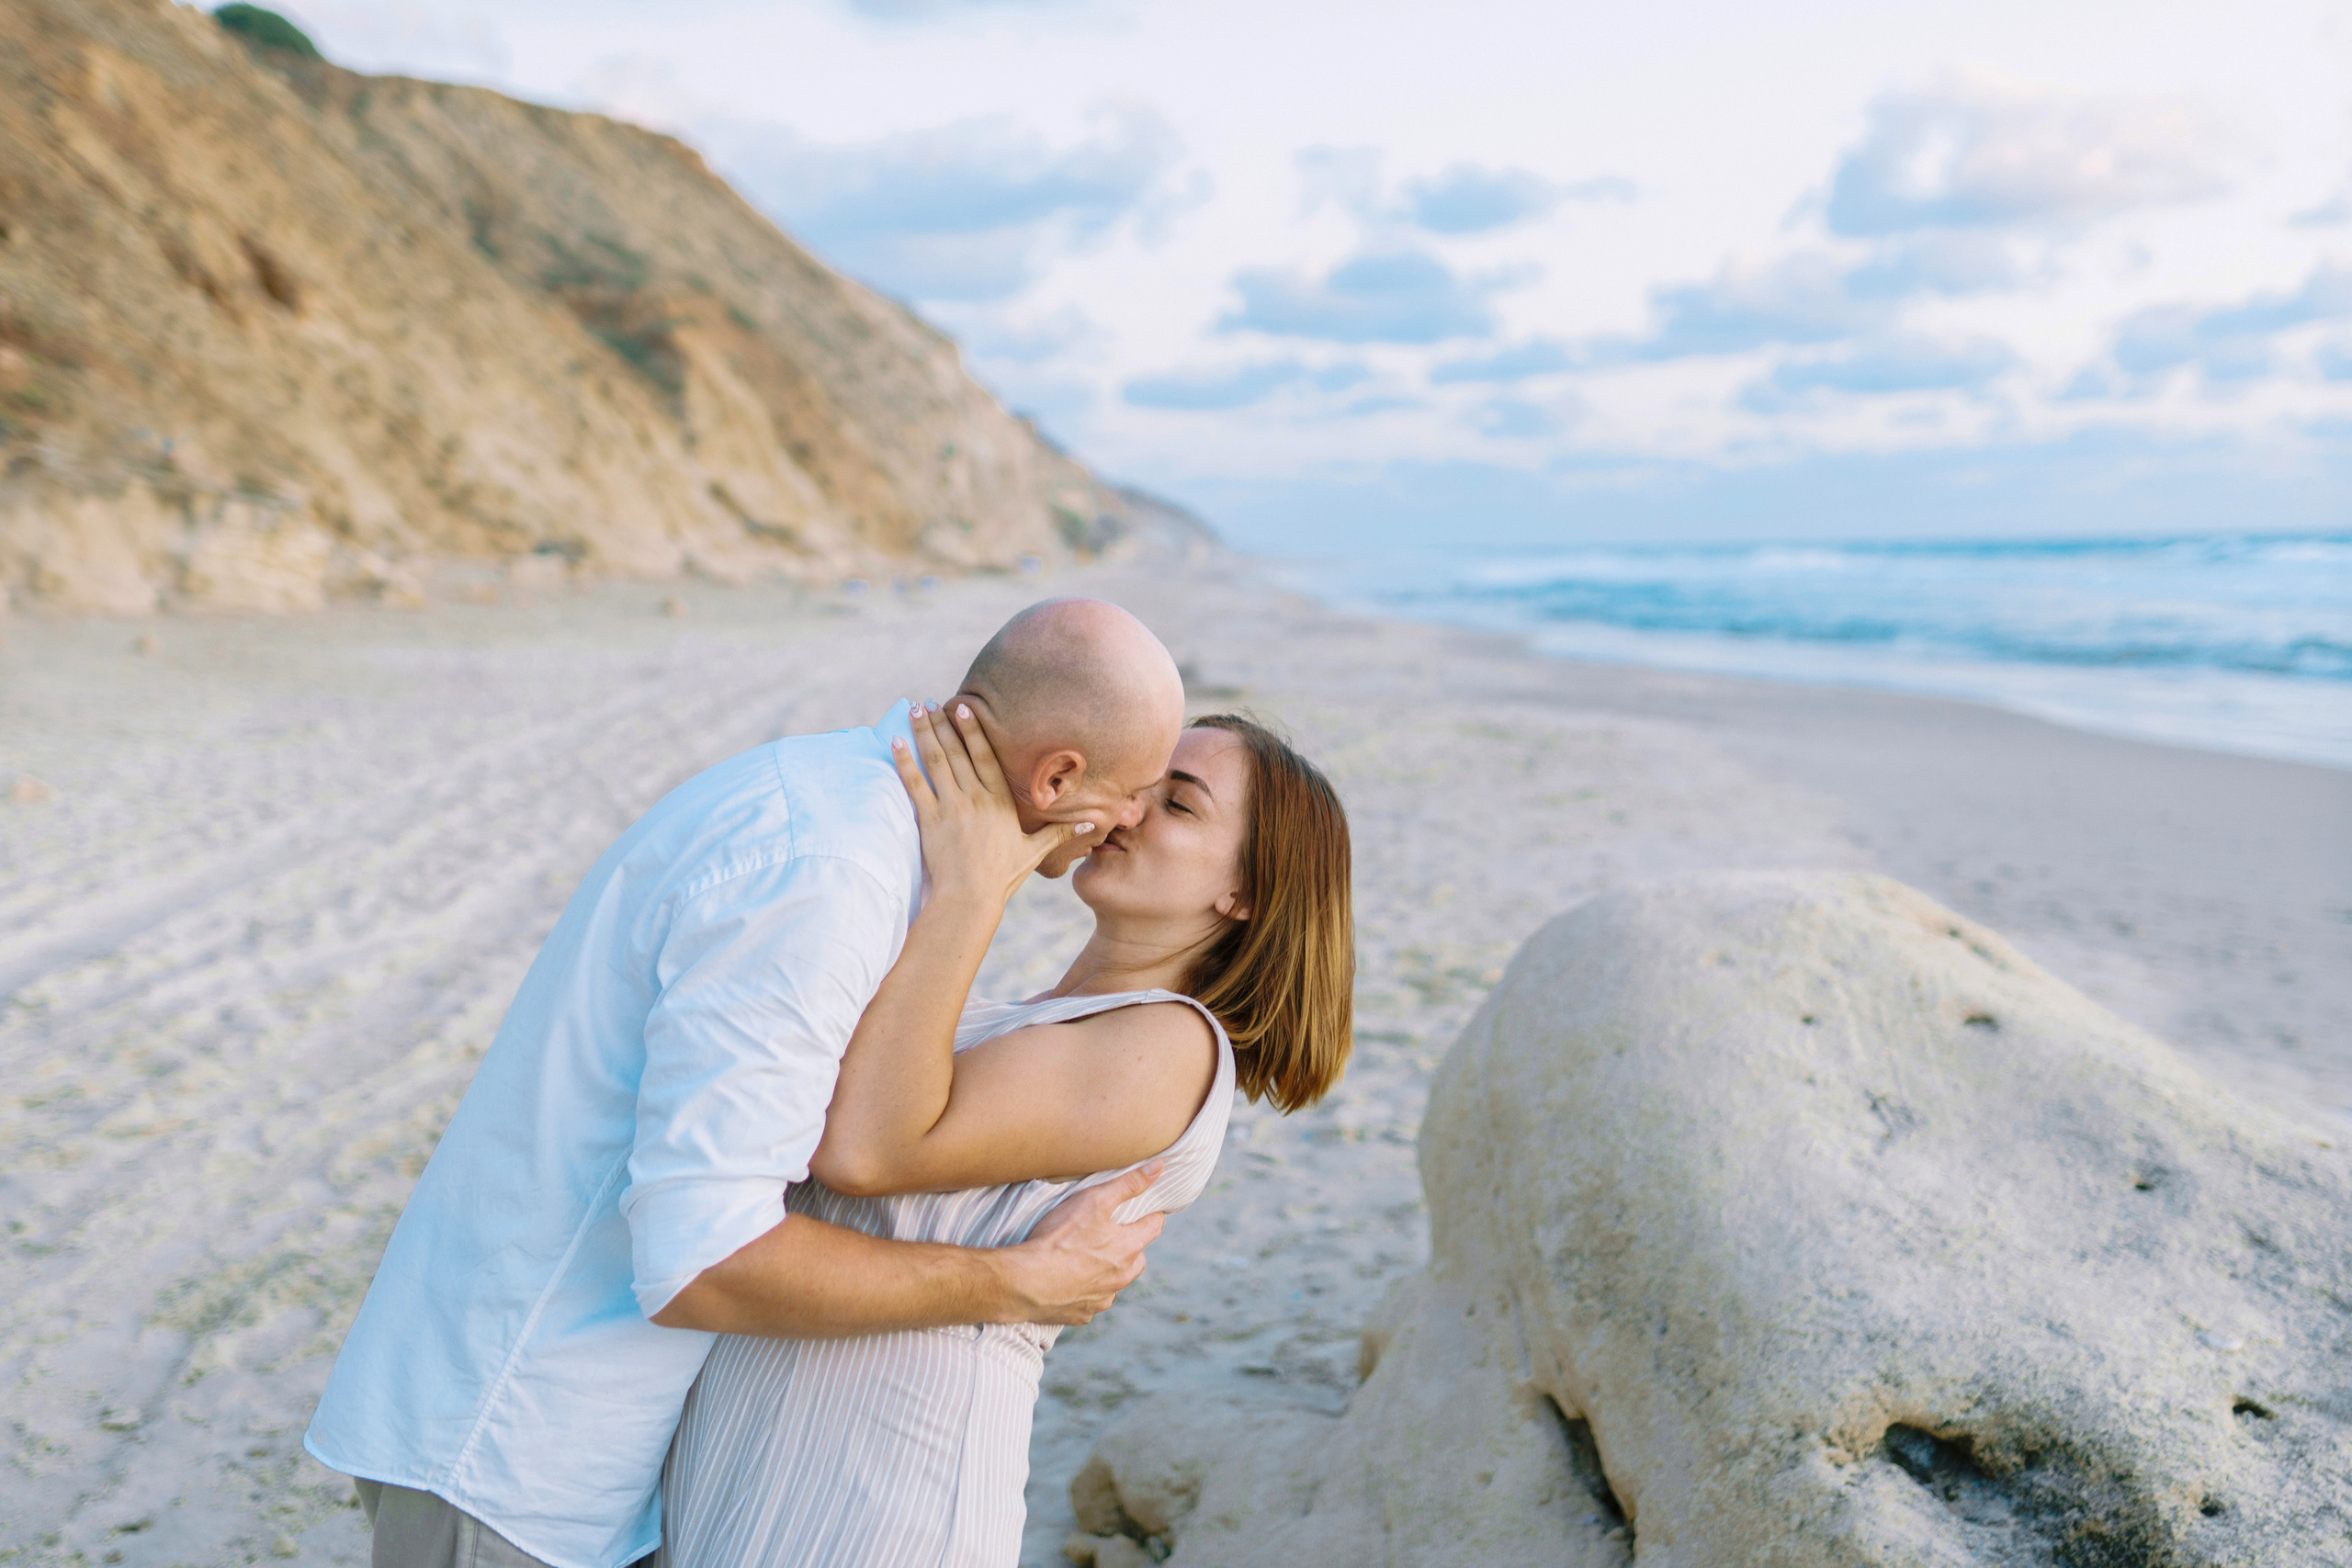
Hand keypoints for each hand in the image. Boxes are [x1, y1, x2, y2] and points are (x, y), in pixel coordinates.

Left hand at [892, 701, 1092, 906]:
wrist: (970, 898)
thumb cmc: (1002, 877)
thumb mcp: (1033, 852)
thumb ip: (1058, 834)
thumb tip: (1091, 826)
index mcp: (999, 801)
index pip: (985, 757)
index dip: (974, 731)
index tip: (964, 708)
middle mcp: (975, 798)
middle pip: (957, 752)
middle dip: (944, 724)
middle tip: (933, 701)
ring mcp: (950, 807)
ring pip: (936, 761)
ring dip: (925, 733)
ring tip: (915, 711)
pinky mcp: (929, 820)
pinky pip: (914, 784)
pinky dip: (904, 761)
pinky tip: (895, 741)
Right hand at [997, 1163, 1165, 1325]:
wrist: (1026, 1282)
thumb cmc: (1059, 1238)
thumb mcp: (1094, 1200)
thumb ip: (1128, 1184)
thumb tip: (1158, 1168)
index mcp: (1129, 1248)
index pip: (1154, 1226)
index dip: (1150, 1214)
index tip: (1144, 1209)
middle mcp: (1121, 1277)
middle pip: (1138, 1258)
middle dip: (1129, 1246)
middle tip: (1109, 1234)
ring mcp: (1102, 1299)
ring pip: (1115, 1282)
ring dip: (1108, 1271)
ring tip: (1086, 1257)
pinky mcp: (1082, 1314)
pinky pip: (1092, 1301)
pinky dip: (1086, 1290)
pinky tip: (1068, 1280)